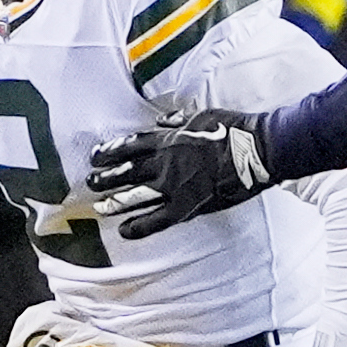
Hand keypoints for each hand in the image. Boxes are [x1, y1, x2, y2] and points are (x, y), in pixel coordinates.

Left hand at [87, 107, 274, 239]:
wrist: (256, 149)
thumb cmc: (234, 129)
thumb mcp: (201, 115)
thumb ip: (178, 120)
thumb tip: (162, 120)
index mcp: (168, 139)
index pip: (130, 145)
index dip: (111, 151)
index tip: (96, 156)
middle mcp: (164, 162)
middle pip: (127, 171)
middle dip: (106, 177)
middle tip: (90, 182)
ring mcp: (173, 185)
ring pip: (135, 195)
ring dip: (114, 201)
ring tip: (99, 206)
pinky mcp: (187, 206)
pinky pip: (157, 219)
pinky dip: (138, 226)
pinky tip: (124, 231)